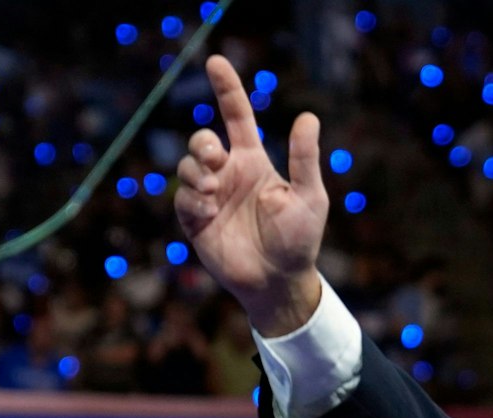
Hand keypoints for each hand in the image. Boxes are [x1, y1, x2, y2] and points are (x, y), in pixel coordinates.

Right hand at [173, 55, 328, 336]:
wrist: (279, 281)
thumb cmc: (299, 239)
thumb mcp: (309, 196)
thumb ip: (304, 159)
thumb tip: (308, 116)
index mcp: (254, 162)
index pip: (236, 117)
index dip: (227, 89)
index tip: (216, 62)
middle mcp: (229, 174)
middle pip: (202, 140)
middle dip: (202, 143)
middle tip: (215, 157)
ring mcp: (210, 196)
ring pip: (187, 166)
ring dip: (197, 172)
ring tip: (214, 190)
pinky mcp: (196, 221)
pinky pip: (183, 199)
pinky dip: (194, 199)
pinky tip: (210, 211)